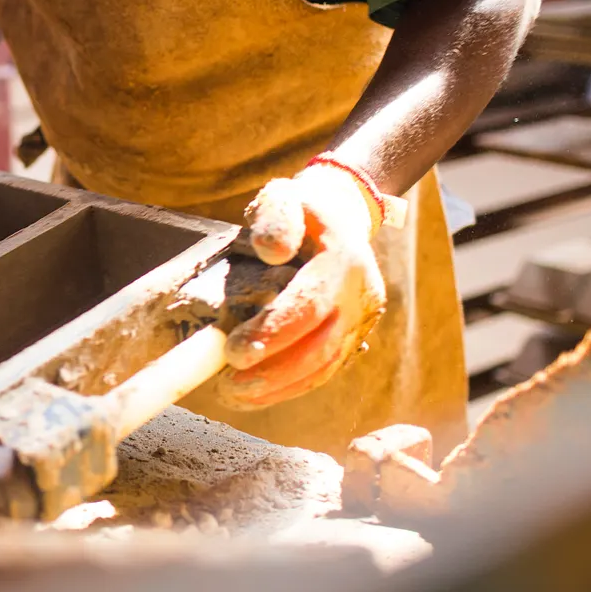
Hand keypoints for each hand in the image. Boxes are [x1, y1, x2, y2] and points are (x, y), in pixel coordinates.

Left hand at [217, 165, 387, 409]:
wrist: (342, 217)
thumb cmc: (302, 209)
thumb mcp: (285, 196)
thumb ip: (276, 215)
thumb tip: (271, 250)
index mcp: (345, 260)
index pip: (310, 305)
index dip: (274, 332)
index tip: (234, 352)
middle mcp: (362, 296)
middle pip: (321, 347)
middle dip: (273, 373)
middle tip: (227, 385)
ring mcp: (363, 321)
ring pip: (324, 366)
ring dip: (278, 388)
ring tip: (233, 394)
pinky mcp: (355, 338)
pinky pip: (324, 370)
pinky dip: (290, 388)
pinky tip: (256, 395)